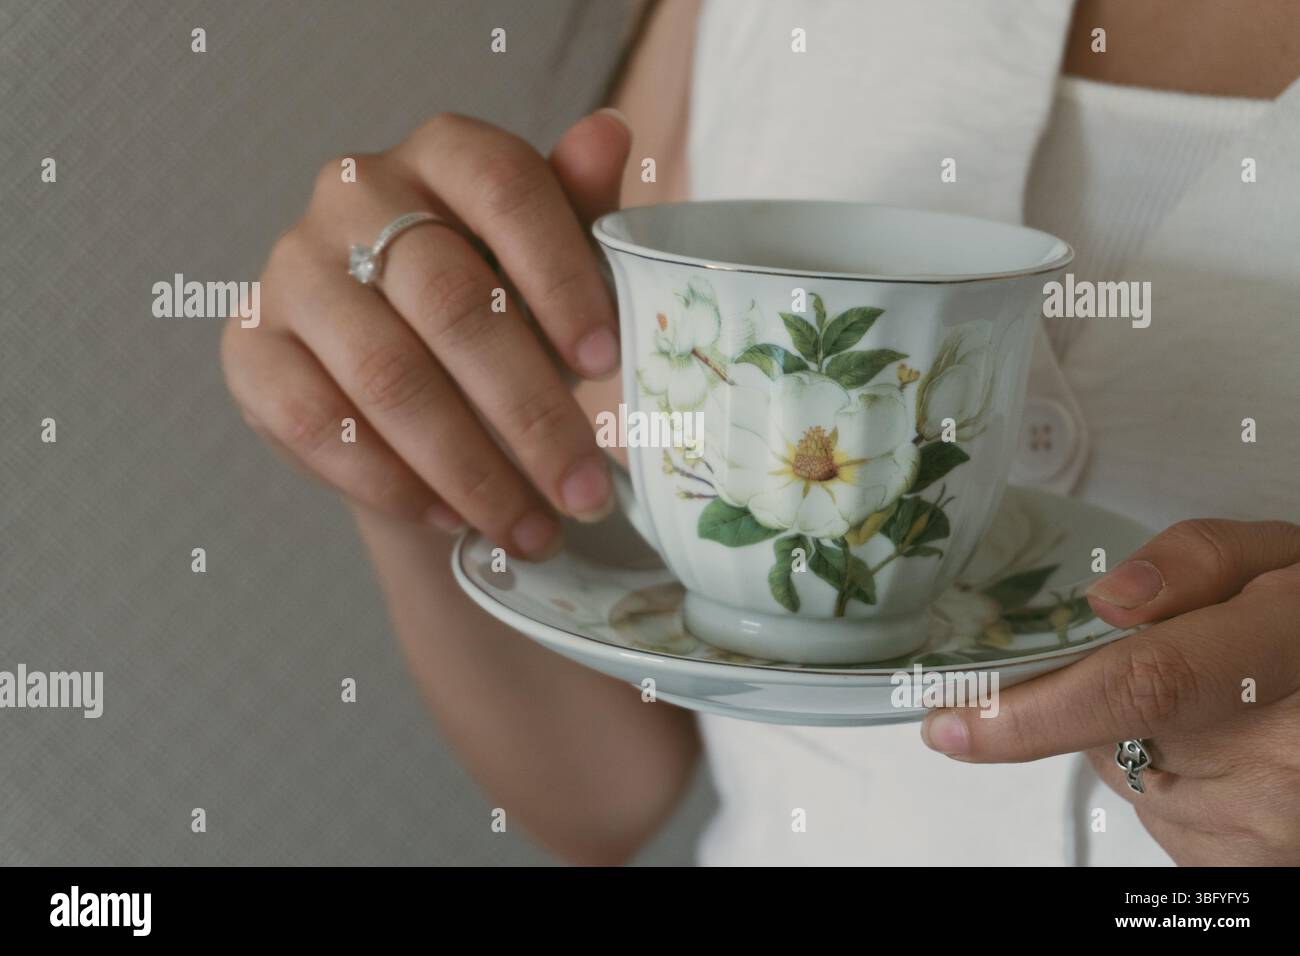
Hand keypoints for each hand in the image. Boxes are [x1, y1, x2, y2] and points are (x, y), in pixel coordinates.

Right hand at [221, 110, 631, 557]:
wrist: (408, 374)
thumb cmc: (499, 305)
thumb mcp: (549, 265)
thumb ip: (579, 209)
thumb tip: (609, 134)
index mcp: (441, 153)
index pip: (505, 189)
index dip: (562, 277)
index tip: (611, 363)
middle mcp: (353, 194)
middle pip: (450, 302)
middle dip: (529, 413)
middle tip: (584, 492)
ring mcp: (291, 270)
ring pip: (388, 376)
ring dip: (471, 469)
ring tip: (531, 530)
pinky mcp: (248, 346)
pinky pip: (316, 423)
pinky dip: (393, 483)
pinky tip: (453, 518)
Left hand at [921, 518, 1299, 863]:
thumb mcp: (1281, 561)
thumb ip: (1199, 560)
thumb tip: (1108, 602)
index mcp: (1283, 663)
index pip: (1141, 688)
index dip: (1030, 710)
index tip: (951, 722)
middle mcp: (1275, 766)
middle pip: (1110, 731)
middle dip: (1092, 697)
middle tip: (1145, 666)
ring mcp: (1259, 831)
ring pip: (1128, 772)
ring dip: (1142, 736)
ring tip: (1215, 706)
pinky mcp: (1238, 866)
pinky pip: (1158, 811)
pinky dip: (1169, 777)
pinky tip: (1224, 749)